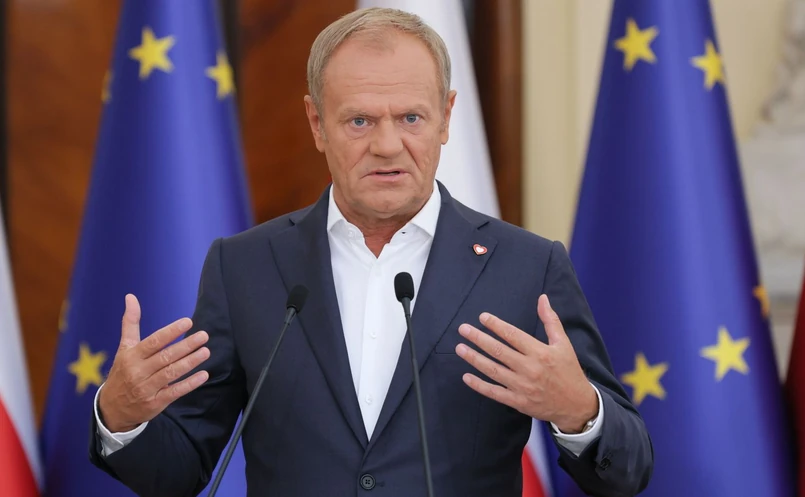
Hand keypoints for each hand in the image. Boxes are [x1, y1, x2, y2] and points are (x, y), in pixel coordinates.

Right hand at [98, 294, 210, 432]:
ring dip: (190, 362)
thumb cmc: (122, 372)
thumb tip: (131, 297)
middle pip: (165, 357)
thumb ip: (130, 323)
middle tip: (204, 336)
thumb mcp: (124, 348)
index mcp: (132, 356)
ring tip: (206, 351)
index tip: (188, 322)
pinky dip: (189, 384)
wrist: (111, 408)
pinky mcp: (154, 403)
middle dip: (186, 345)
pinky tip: (203, 375)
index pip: (154, 342)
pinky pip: (174, 392)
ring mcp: (146, 388)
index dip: (171, 332)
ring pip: (171, 373)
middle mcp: (138, 372)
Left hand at [455, 294, 597, 432]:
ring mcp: (522, 387)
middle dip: (478, 339)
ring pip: (493, 370)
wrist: (577, 405)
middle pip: (499, 351)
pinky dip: (479, 385)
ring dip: (474, 359)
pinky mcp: (518, 402)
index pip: (513, 335)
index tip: (482, 317)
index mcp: (540, 352)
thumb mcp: (563, 344)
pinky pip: (495, 392)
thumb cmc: (569, 371)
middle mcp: (530, 369)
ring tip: (459, 348)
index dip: (496, 325)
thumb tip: (542, 298)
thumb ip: (551, 320)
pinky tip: (466, 376)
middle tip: (463, 329)